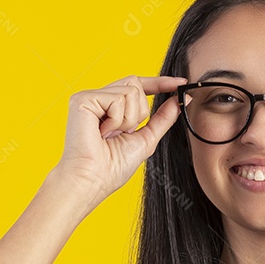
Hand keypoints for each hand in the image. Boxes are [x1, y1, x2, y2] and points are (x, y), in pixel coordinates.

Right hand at [57, 74, 188, 201]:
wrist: (94, 180)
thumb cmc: (113, 167)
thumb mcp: (147, 139)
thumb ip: (163, 118)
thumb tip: (180, 99)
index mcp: (111, 107)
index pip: (138, 86)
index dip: (160, 83)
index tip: (181, 83)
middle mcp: (99, 99)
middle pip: (135, 84)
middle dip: (141, 111)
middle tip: (127, 132)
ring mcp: (89, 97)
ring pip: (130, 91)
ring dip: (130, 119)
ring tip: (112, 135)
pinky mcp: (82, 99)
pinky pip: (117, 98)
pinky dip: (117, 120)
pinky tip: (103, 133)